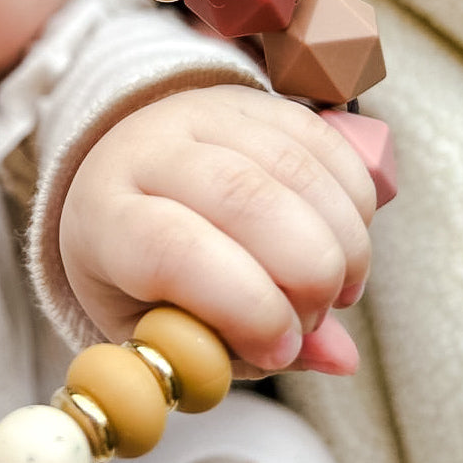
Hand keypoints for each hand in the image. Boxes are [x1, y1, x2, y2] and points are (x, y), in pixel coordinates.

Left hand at [59, 84, 375, 377]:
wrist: (125, 177)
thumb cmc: (135, 270)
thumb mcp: (159, 325)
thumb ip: (239, 349)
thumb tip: (338, 360)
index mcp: (106, 217)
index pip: (172, 251)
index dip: (242, 305)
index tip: (279, 350)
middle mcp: (148, 151)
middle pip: (244, 199)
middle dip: (307, 276)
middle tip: (311, 320)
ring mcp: (204, 115)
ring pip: (296, 170)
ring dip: (342, 246)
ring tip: (334, 291)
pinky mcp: (255, 101)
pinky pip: (327, 145)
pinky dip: (355, 206)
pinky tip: (344, 247)